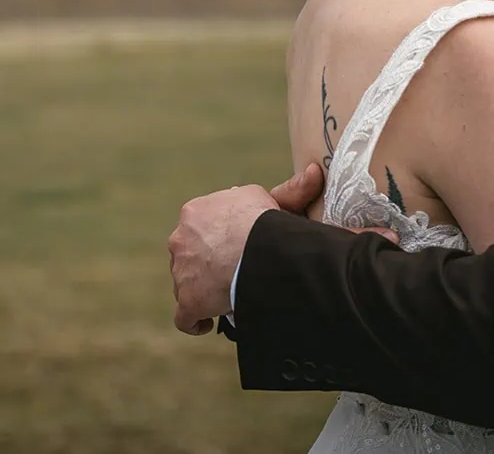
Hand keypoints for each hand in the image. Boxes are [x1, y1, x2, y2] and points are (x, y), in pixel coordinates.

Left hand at [167, 163, 326, 335]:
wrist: (254, 250)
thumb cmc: (260, 222)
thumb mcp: (270, 198)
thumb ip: (286, 190)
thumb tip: (313, 171)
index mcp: (194, 213)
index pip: (200, 228)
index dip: (217, 241)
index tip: (234, 250)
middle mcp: (180, 240)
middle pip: (189, 256)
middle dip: (206, 265)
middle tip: (233, 274)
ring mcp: (181, 272)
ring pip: (186, 284)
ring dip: (203, 291)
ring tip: (227, 297)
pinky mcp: (187, 301)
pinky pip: (184, 317)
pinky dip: (195, 321)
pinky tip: (208, 323)